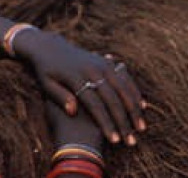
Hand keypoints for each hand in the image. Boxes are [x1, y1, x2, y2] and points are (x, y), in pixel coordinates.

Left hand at [15, 30, 145, 145]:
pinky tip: (142, 106)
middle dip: (124, 121)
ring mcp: (101, 64)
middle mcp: (92, 70)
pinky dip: (134, 92)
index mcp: (77, 78)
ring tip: (141, 128)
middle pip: (113, 99)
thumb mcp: (46, 85)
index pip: (95, 105)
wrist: (50, 48)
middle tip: (131, 140)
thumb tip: (73, 111)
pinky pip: (125, 78)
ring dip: (134, 109)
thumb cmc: (46, 71)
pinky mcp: (106, 62)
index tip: (115, 140)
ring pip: (123, 89)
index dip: (106, 124)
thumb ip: (60, 97)